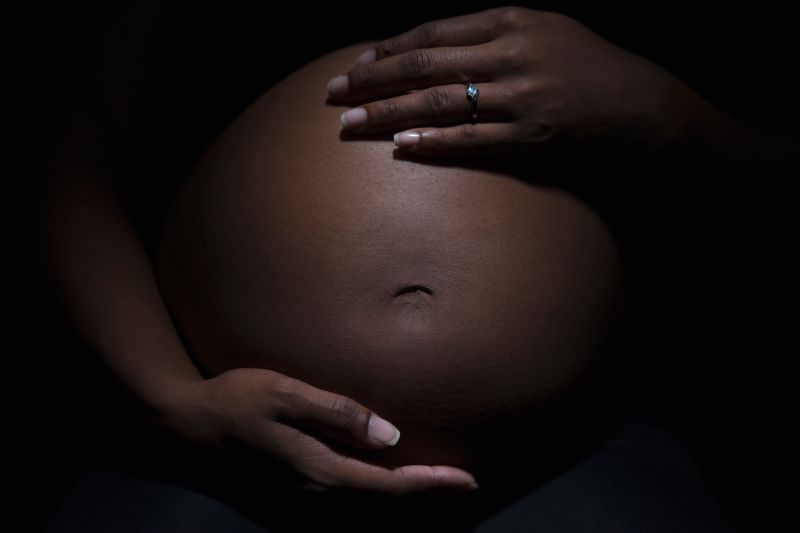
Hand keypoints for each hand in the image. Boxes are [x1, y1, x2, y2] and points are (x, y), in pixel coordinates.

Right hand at [157, 367, 478, 494]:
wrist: (183, 428)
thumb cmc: (235, 400)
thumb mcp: (285, 394)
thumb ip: (338, 413)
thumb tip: (389, 436)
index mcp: (318, 472)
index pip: (389, 484)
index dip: (431, 483)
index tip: (467, 479)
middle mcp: (312, 499)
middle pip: (381, 505)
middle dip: (424, 495)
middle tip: (462, 481)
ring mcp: (296, 507)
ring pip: (363, 511)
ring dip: (400, 498)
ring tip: (433, 482)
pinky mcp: (284, 505)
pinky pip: (341, 508)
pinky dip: (371, 499)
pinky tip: (381, 482)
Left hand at [327, 6, 706, 155]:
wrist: (643, 106)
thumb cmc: (588, 68)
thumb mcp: (543, 33)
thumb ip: (492, 37)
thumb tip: (437, 52)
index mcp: (510, 20)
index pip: (432, 33)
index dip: (387, 50)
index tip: (354, 65)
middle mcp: (511, 51)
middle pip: (424, 65)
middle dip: (371, 80)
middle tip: (331, 95)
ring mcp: (522, 94)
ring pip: (440, 103)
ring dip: (388, 114)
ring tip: (349, 125)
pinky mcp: (534, 136)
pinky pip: (473, 140)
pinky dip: (434, 143)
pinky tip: (401, 149)